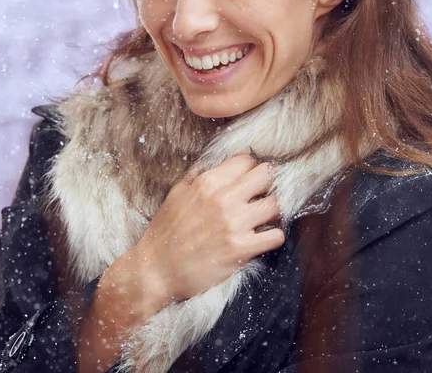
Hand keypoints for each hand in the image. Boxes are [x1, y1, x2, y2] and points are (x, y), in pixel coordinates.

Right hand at [132, 154, 284, 303]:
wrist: (155, 271)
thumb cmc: (164, 232)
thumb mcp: (176, 193)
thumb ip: (197, 174)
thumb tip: (215, 160)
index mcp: (207, 182)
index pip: (246, 160)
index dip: (251, 168)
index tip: (251, 178)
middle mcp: (223, 198)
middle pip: (266, 175)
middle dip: (268, 183)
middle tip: (262, 195)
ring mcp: (234, 223)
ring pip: (276, 204)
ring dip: (274, 210)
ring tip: (265, 217)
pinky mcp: (240, 249)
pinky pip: (275, 236)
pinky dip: (274, 236)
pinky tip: (264, 238)